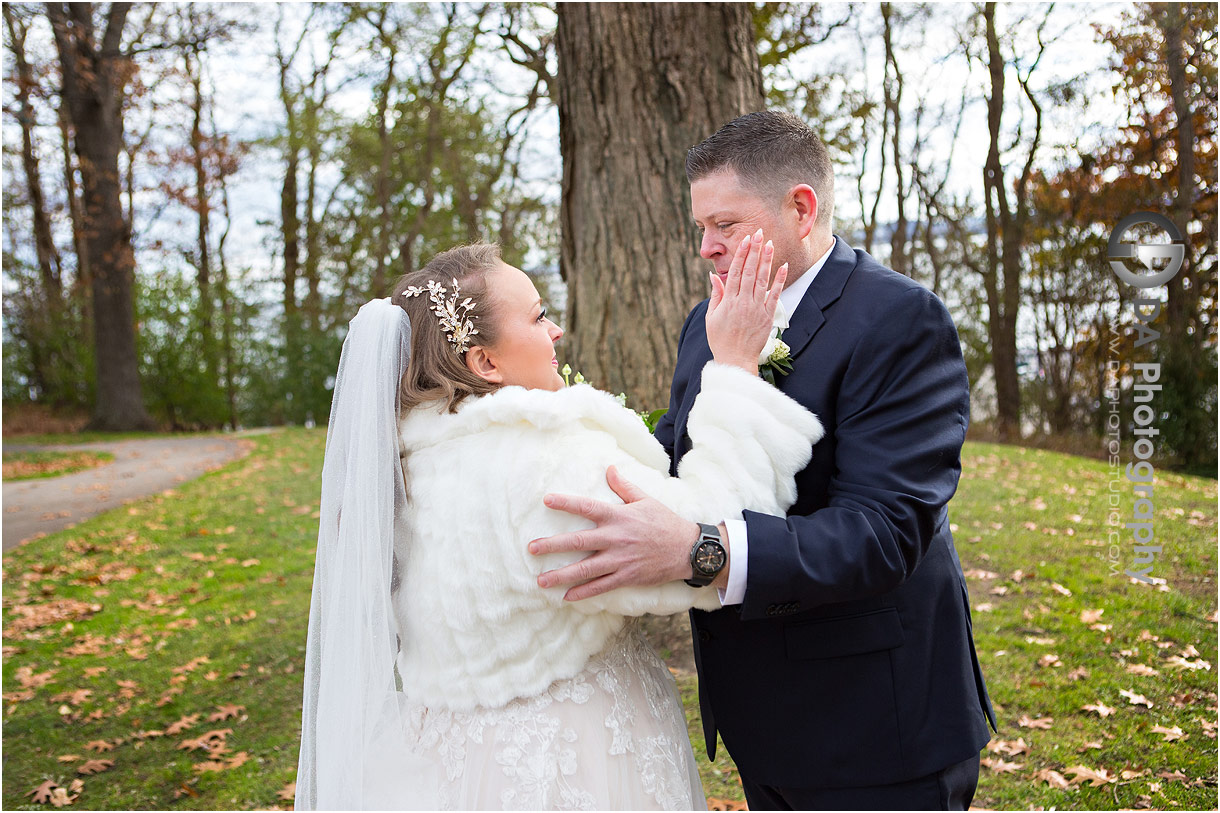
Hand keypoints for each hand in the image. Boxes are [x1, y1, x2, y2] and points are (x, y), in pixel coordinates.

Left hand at [528, 466, 699, 600]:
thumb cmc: (665, 522)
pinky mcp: (627, 577)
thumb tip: (609, 468)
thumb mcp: (646, 499)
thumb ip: (623, 486)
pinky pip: (601, 586)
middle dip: (552, 546)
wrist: (688, 549)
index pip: (587, 507)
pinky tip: (566, 597)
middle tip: (532, 549)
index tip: (546, 500)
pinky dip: (583, 592)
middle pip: (578, 542)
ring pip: (585, 569)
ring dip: (561, 575)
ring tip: (541, 581)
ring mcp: (620, 560)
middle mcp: (616, 538)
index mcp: (619, 516)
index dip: (566, 503)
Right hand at [705, 228, 787, 373]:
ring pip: (762, 280)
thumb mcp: (711, 317)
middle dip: (755, 251)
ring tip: (770, 243)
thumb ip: (716, 294)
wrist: (735, 360)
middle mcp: (743, 302)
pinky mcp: (767, 317)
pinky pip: (775, 296)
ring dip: (767, 260)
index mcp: (728, 301)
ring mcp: (756, 309)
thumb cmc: (720, 339)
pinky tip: (783, 267)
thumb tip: (714, 275)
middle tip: (759, 233)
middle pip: (750, 271)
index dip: (741, 254)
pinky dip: (779, 281)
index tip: (746, 240)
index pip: (736, 272)